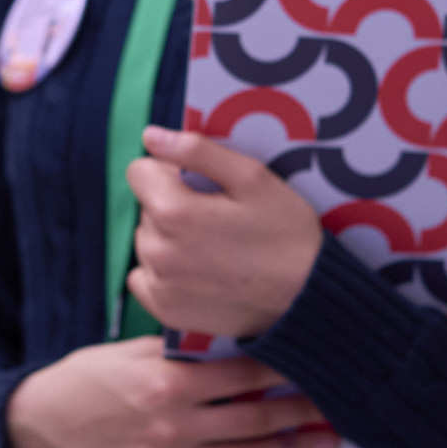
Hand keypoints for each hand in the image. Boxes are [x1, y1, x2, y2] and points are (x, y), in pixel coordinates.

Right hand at [3, 337, 328, 447]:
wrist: (41, 429)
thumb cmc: (86, 380)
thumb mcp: (128, 350)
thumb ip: (179, 349)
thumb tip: (230, 339)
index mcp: (166, 382)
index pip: (241, 375)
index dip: (282, 369)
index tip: (313, 361)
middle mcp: (174, 425)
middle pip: (253, 419)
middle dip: (300, 411)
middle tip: (336, 404)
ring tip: (326, 444)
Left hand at [123, 128, 322, 340]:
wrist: (307, 297)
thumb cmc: (285, 233)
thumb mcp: (252, 178)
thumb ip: (196, 151)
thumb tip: (150, 136)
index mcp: (173, 212)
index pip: (139, 171)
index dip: (171, 171)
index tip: (203, 186)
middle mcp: (157, 251)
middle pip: (146, 207)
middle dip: (173, 204)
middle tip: (218, 219)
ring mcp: (160, 285)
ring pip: (147, 241)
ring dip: (169, 238)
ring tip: (215, 247)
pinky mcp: (165, 311)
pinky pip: (144, 278)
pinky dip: (163, 272)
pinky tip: (199, 271)